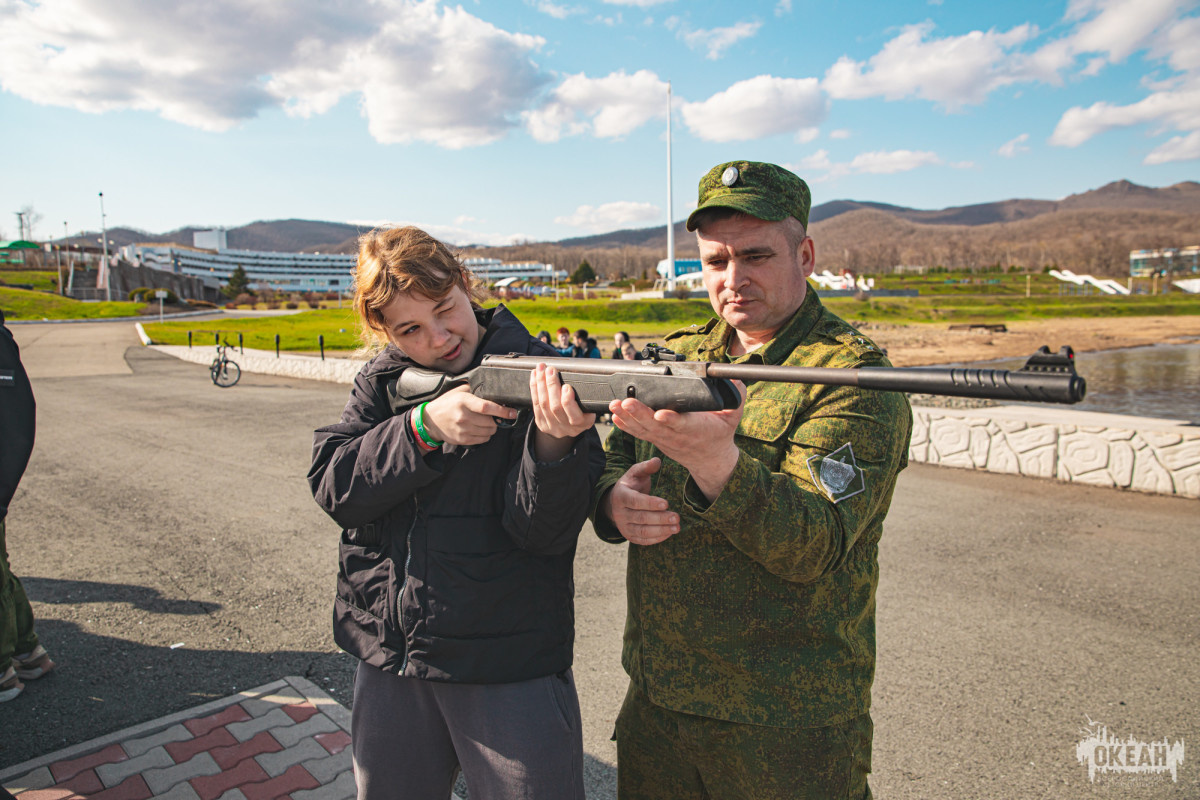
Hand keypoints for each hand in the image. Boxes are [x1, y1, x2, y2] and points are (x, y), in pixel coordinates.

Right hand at [421, 385, 516, 445]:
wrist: (431, 421)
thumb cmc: (447, 404)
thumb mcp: (458, 392)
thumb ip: (475, 389)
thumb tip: (494, 389)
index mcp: (464, 401)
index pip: (486, 407)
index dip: (502, 411)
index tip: (512, 412)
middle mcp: (463, 416)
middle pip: (491, 422)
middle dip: (497, 420)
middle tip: (493, 416)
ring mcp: (463, 430)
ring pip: (489, 432)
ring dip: (492, 428)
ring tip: (485, 422)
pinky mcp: (463, 439)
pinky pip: (483, 440)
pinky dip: (485, 435)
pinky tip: (479, 429)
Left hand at [530, 363, 596, 460]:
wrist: (569, 425)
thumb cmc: (582, 409)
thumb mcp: (589, 405)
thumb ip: (584, 395)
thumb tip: (576, 375)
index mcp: (583, 423)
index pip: (575, 416)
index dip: (568, 401)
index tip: (567, 386)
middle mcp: (567, 428)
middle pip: (556, 407)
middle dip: (552, 385)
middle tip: (550, 370)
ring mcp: (553, 427)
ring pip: (543, 404)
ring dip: (540, 384)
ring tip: (540, 369)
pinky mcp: (542, 424)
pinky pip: (535, 405)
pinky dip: (534, 388)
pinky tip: (535, 377)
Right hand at [602, 458, 678, 545]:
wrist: (616, 503)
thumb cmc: (631, 485)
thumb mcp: (636, 473)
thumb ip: (646, 467)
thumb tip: (657, 460)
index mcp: (621, 496)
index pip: (635, 501)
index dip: (650, 503)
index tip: (666, 503)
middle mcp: (620, 513)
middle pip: (641, 518)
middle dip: (660, 518)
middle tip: (677, 517)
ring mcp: (624, 526)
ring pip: (642, 532)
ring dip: (661, 531)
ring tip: (677, 527)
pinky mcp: (629, 536)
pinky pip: (643, 540)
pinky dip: (657, 539)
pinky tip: (669, 533)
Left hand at [609, 381, 745, 501]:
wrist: (710, 460)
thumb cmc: (719, 435)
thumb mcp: (733, 417)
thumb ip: (736, 399)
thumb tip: (736, 381)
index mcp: (696, 429)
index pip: (682, 424)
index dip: (671, 419)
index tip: (660, 413)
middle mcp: (677, 436)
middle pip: (656, 425)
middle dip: (639, 413)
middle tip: (626, 401)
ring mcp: (665, 440)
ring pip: (644, 429)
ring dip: (627, 418)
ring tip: (615, 405)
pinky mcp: (657, 440)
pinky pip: (639, 433)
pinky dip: (626, 426)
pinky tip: (615, 416)